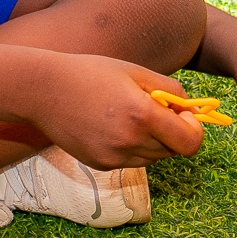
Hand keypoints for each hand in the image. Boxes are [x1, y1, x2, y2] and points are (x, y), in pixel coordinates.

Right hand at [25, 53, 206, 168]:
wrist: (42, 91)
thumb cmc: (90, 73)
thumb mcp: (135, 72)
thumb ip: (169, 90)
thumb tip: (192, 109)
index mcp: (142, 115)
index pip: (189, 142)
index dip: (194, 129)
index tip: (183, 115)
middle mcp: (129, 142)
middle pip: (172, 150)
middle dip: (172, 132)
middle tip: (154, 109)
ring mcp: (114, 158)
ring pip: (152, 157)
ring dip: (151, 140)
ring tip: (128, 115)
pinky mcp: (101, 165)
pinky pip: (130, 160)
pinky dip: (130, 146)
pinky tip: (109, 126)